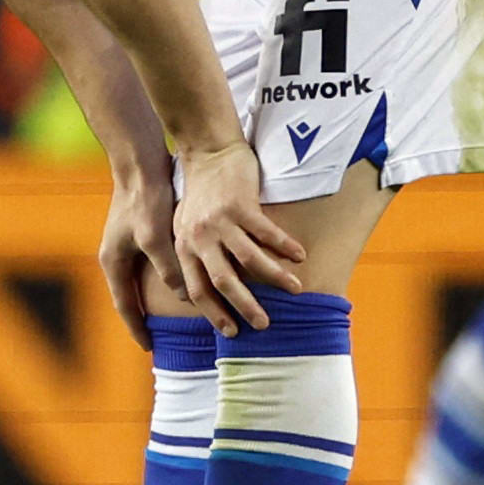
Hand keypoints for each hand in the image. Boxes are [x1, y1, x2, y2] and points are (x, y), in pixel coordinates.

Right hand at [97, 175, 175, 354]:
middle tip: (158, 337)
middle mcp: (116, 255)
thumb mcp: (155, 238)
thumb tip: (181, 297)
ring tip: (169, 315)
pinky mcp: (137, 232)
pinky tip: (178, 281)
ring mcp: (125, 243)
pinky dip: (161, 279)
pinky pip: (149, 265)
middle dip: (142, 317)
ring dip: (153, 299)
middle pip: (130, 296)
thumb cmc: (145, 199)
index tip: (149, 347)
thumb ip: (168, 269)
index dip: (137, 328)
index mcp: (113, 261)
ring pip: (140, 281)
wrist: (138, 162)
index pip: (125, 306)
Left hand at [171, 139, 304, 335]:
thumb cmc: (198, 193)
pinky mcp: (242, 205)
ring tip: (295, 290)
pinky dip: (285, 247)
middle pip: (224, 281)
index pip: (197, 290)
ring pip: (251, 260)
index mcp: (185, 246)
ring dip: (275, 278)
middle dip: (245, 306)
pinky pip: (268, 233)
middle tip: (264, 324)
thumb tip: (197, 292)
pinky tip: (300, 256)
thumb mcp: (184, 226)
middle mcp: (200, 237)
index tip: (232, 332)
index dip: (214, 313)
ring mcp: (221, 221)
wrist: (208, 152)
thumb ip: (192, 255)